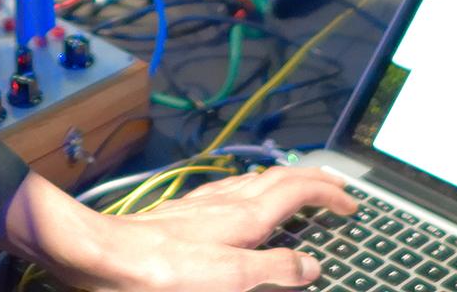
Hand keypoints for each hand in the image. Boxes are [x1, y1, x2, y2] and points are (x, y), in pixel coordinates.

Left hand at [0, 168, 359, 291]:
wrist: (105, 257)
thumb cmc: (164, 272)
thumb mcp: (231, 279)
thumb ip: (274, 271)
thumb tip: (311, 265)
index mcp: (246, 215)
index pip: (299, 189)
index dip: (329, 192)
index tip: (351, 203)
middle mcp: (228, 201)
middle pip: (281, 177)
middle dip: (313, 179)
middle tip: (336, 188)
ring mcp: (205, 204)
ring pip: (256, 181)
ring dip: (285, 182)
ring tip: (299, 190)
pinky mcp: (185, 212)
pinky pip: (231, 190)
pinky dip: (254, 190)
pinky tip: (241, 200)